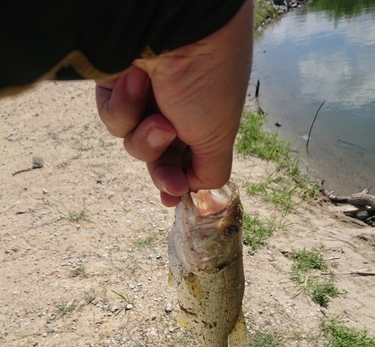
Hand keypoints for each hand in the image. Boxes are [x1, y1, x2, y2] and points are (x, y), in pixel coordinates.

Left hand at [96, 0, 252, 206]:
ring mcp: (144, 99)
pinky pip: (112, 116)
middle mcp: (173, 110)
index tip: (172, 200)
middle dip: (162, 171)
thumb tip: (194, 189)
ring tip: (159, 116)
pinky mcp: (115, 86)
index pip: (184, 159)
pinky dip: (124, 107)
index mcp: (201, 121)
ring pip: (132, 141)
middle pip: (156, 158)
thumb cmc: (208, 81)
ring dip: (145, 138)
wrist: (181, 25)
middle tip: (169, 182)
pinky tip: (137, 81)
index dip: (177, 181)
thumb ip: (210, 171)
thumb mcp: (219, 137)